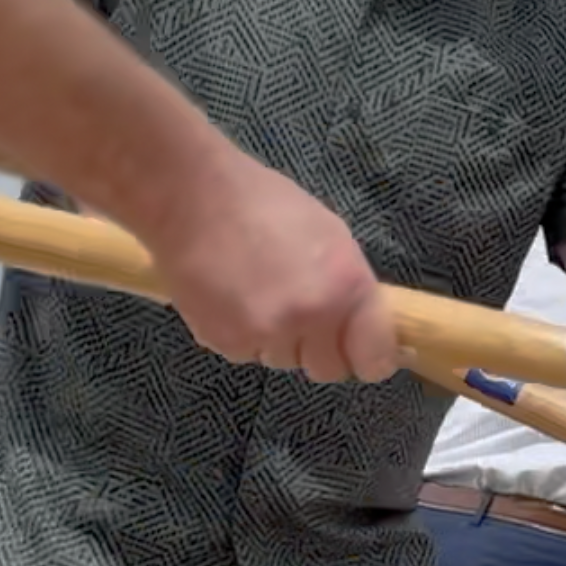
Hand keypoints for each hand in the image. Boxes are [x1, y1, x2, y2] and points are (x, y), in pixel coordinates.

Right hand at [163, 161, 397, 384]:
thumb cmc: (265, 205)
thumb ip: (349, 287)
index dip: (370, 360)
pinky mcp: (226, 342)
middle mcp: (311, 318)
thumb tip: (360, 324)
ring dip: (278, 341)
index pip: (373, 358)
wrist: (192, 198)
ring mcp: (267, 334)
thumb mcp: (330, 236)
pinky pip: (246, 353)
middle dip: (319, 350)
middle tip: (304, 320)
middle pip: (327, 368)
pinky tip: (232, 298)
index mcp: (347, 287)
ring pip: (284, 360)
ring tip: (259, 295)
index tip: (364, 357)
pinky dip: (242, 334)